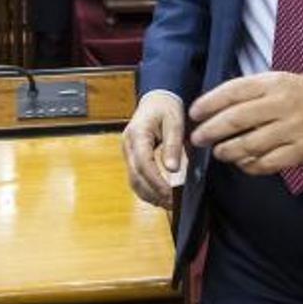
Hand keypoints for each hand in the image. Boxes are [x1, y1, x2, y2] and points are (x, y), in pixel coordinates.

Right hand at [122, 91, 185, 206]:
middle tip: (172, 204)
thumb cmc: (166, 108)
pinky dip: (146, 190)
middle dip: (153, 193)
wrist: (157, 100)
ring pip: (133, 180)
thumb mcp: (174, 122)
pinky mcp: (132, 158)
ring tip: (168, 204)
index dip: (156, 182)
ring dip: (149, 195)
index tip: (170, 194)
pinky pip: (135, 178)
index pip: (143, 164)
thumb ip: (173, 145)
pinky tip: (160, 196)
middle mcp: (128, 145)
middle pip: (136, 176)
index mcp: (137, 134)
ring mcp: (127, 152)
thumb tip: (172, 169)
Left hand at [189, 72, 302, 174]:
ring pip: (249, 144)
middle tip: (198, 138)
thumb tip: (213, 106)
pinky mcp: (300, 151)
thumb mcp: (278, 80)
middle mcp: (281, 104)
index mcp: (273, 83)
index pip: (233, 91)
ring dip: (227, 151)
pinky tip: (241, 162)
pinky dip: (249, 165)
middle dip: (210, 130)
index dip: (209, 103)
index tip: (194, 113)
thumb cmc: (302, 92)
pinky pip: (267, 163)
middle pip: (236, 119)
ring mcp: (291, 129)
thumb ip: (249, 90)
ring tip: (218, 152)